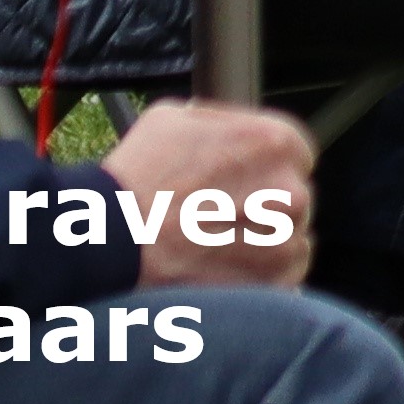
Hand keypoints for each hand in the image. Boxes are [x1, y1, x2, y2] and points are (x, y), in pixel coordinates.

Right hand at [102, 100, 319, 287]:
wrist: (109, 241)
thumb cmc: (136, 179)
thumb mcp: (175, 119)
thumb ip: (219, 122)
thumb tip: (229, 129)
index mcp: (275, 142)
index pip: (294, 152)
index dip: (265, 167)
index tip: (243, 181)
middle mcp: (291, 190)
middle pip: (292, 196)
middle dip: (264, 204)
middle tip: (220, 216)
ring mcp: (285, 240)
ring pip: (289, 236)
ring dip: (263, 240)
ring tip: (215, 245)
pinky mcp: (273, 283)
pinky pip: (284, 276)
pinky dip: (261, 276)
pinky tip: (224, 269)